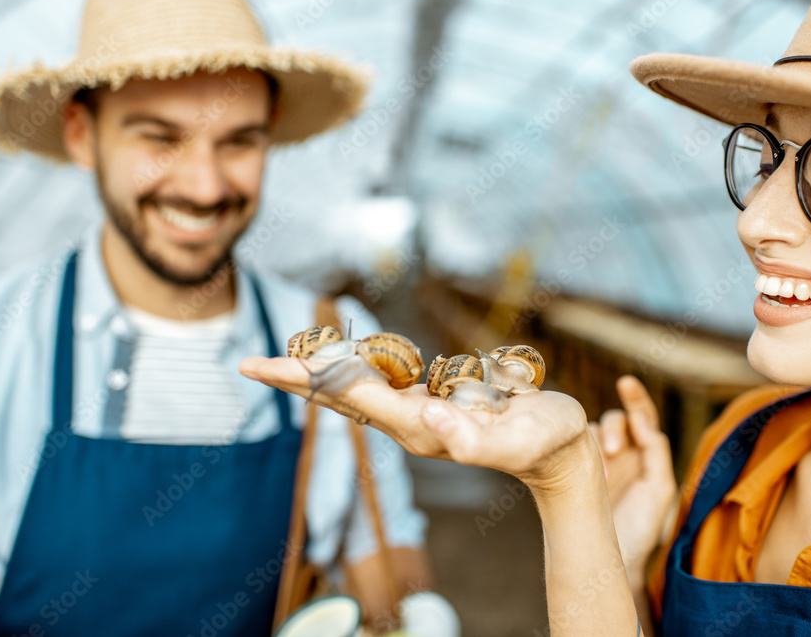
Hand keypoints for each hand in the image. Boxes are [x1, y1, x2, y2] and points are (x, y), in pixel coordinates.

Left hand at [238, 356, 592, 489]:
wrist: (560, 453)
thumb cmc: (547, 443)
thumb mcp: (522, 439)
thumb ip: (476, 437)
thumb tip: (429, 414)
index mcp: (422, 426)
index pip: (353, 396)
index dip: (308, 378)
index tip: (264, 367)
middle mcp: (411, 421)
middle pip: (343, 395)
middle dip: (298, 379)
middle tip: (250, 364)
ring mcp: (420, 413)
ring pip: (359, 387)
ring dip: (320, 373)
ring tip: (282, 359)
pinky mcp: (435, 403)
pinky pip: (384, 381)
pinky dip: (356, 366)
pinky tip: (340, 358)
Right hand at [588, 376, 675, 584]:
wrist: (615, 560)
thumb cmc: (640, 529)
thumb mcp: (659, 489)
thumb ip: (656, 451)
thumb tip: (641, 420)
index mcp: (644, 455)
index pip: (641, 416)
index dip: (635, 397)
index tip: (625, 383)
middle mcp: (621, 454)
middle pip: (615, 421)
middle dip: (613, 429)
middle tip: (611, 452)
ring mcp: (596, 462)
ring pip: (591, 432)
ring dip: (596, 442)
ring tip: (602, 469)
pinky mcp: (575, 471)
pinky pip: (573, 449)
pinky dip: (578, 451)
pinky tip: (586, 468)